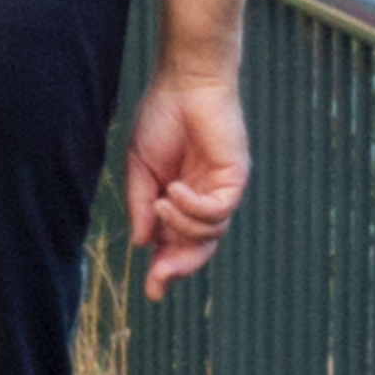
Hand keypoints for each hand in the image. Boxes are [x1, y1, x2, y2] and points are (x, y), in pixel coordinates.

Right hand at [122, 57, 249, 291]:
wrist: (183, 82)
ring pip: (209, 234)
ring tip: (161, 201)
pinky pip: (218, 211)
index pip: (178, 243)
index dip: (165, 268)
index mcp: (180, 199)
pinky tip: (174, 191)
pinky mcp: (235, 178)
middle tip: (158, 280)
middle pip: (199, 248)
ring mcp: (221, 190)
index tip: (151, 292)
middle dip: (178, 267)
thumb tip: (142, 244)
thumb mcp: (140, 169)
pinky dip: (193, 208)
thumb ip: (141, 205)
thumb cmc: (161, 118)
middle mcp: (205, 199)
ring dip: (180, 225)